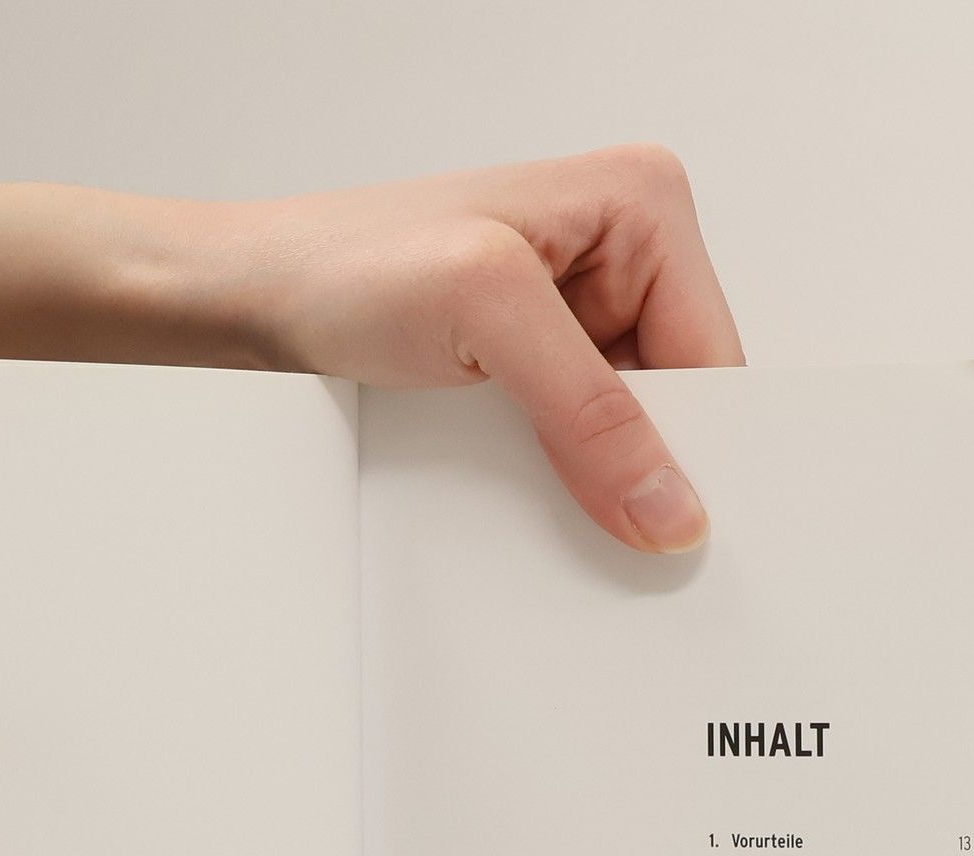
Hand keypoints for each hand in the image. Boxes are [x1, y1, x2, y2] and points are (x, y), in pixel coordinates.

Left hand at [231, 147, 744, 551]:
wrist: (256, 297)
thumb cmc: (348, 265)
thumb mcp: (486, 316)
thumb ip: (588, 411)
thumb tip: (669, 504)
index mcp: (643, 206)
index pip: (717, 359)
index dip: (703, 450)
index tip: (680, 531)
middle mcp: (621, 255)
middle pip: (680, 401)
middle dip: (647, 466)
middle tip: (616, 530)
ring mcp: (578, 313)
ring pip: (629, 433)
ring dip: (597, 479)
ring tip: (548, 495)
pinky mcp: (534, 362)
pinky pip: (577, 442)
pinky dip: (558, 479)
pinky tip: (527, 492)